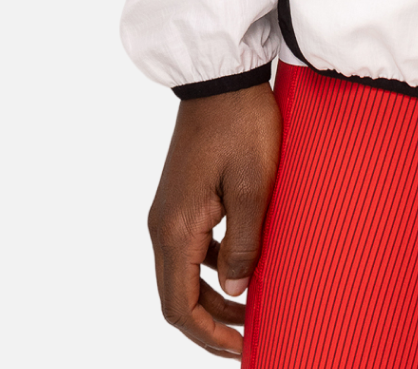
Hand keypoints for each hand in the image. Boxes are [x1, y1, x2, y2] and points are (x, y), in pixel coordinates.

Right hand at [146, 83, 281, 356]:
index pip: (179, 306)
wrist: (222, 75)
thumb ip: (244, 242)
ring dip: (214, 295)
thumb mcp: (253, 185)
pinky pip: (192, 246)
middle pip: (177, 295)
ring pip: (185, 272)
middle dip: (211, 322)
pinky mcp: (183, 196)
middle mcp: (163, 224)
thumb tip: (237, 291)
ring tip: (252, 305)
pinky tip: (244, 263)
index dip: (208, 335)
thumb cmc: (242, 123)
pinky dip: (213, 266)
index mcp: (175, 227)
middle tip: (248, 337)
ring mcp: (170, 209)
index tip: (239, 349)